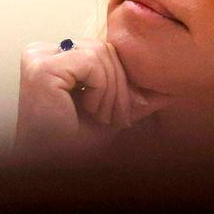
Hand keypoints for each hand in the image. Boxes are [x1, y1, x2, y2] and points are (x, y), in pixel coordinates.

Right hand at [12, 39, 170, 162]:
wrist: (52, 164)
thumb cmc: (77, 141)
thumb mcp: (115, 108)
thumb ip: (138, 91)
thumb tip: (176, 85)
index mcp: (55, 54)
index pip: (106, 48)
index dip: (120, 77)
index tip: (116, 111)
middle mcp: (42, 51)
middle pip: (105, 48)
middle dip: (119, 86)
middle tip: (110, 116)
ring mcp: (38, 57)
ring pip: (102, 54)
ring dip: (110, 91)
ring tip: (98, 114)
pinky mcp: (42, 68)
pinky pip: (91, 63)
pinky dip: (99, 89)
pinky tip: (87, 108)